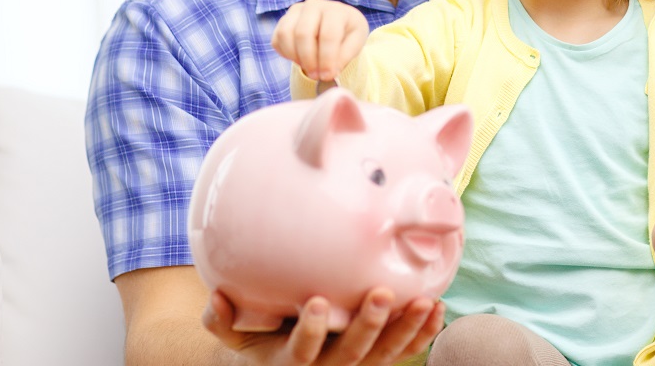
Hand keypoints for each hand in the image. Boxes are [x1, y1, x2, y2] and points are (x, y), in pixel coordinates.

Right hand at [202, 287, 443, 365]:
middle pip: (350, 356)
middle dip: (368, 326)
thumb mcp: (235, 336)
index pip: (301, 353)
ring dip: (405, 331)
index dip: (310, 331)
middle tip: (381, 295)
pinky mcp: (373, 363)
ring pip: (383, 357)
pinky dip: (420, 336)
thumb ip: (224, 321)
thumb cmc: (256, 343)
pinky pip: (400, 354)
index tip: (316, 301)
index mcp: (289, 364)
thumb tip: (216, 297)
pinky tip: (438, 311)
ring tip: (425, 302)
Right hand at [271, 0, 368, 82]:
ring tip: (308, 67)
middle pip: (303, 34)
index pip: (328, 35)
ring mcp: (296, 11)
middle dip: (308, 60)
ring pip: (285, 34)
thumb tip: (329, 72)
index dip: (326, 59)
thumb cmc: (347, 34)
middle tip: (315, 75)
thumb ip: (344, 57)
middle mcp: (314, 5)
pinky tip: (299, 59)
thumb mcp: (355, 43)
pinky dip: (285, 54)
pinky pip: (277, 39)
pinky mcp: (284, 20)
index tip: (327, 76)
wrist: (337, 24)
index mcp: (336, 10)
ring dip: (295, 57)